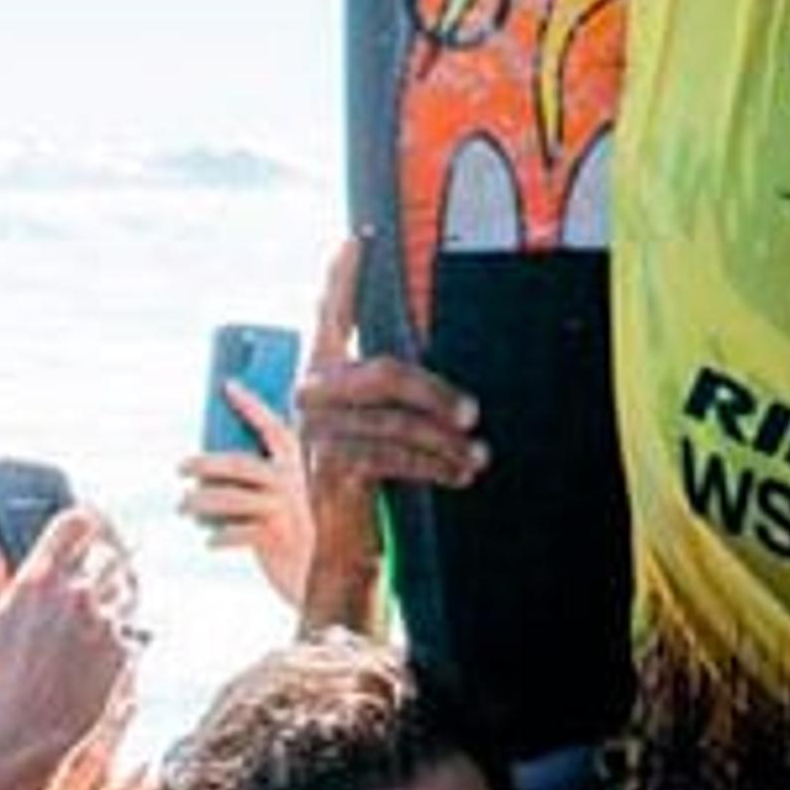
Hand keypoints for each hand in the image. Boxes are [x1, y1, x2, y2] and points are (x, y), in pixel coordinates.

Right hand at [0, 508, 138, 789]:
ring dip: (111, 595)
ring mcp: (104, 621)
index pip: (76, 521)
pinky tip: (94, 650)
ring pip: (123, 588)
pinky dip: (116, 631)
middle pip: (107, 552)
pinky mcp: (121, 650)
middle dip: (98, 562)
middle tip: (86, 580)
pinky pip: (127, 626)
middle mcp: (77, 593)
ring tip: (91, 618)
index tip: (82, 526)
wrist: (17, 741)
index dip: (81, 520)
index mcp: (38, 579)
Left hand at [176, 373, 313, 608]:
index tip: (227, 385)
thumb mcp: (291, 501)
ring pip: (230, 498)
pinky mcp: (274, 539)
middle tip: (180, 466)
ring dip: (200, 501)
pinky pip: (236, 532)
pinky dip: (218, 535)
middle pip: (240, 464)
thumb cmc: (300, 534)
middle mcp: (292, 483)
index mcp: (298, 466)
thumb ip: (268, 483)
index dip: (251, 405)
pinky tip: (209, 539)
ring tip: (182, 506)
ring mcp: (284, 511)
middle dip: (206, 462)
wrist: (322, 577)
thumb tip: (215, 472)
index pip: (273, 427)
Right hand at [282, 235, 484, 628]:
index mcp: (323, 378)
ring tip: (479, 455)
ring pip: (394, 420)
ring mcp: (316, 436)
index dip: (343, 279)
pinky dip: (434, 465)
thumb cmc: (373, 481)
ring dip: (444, 441)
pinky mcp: (330, 471)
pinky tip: (460, 474)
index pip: (331, 318)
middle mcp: (310, 400)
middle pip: (381, 372)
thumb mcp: (380, 429)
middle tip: (473, 412)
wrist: (346, 552)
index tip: (359, 237)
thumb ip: (390, 393)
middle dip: (434, 392)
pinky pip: (392, 455)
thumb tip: (439, 361)